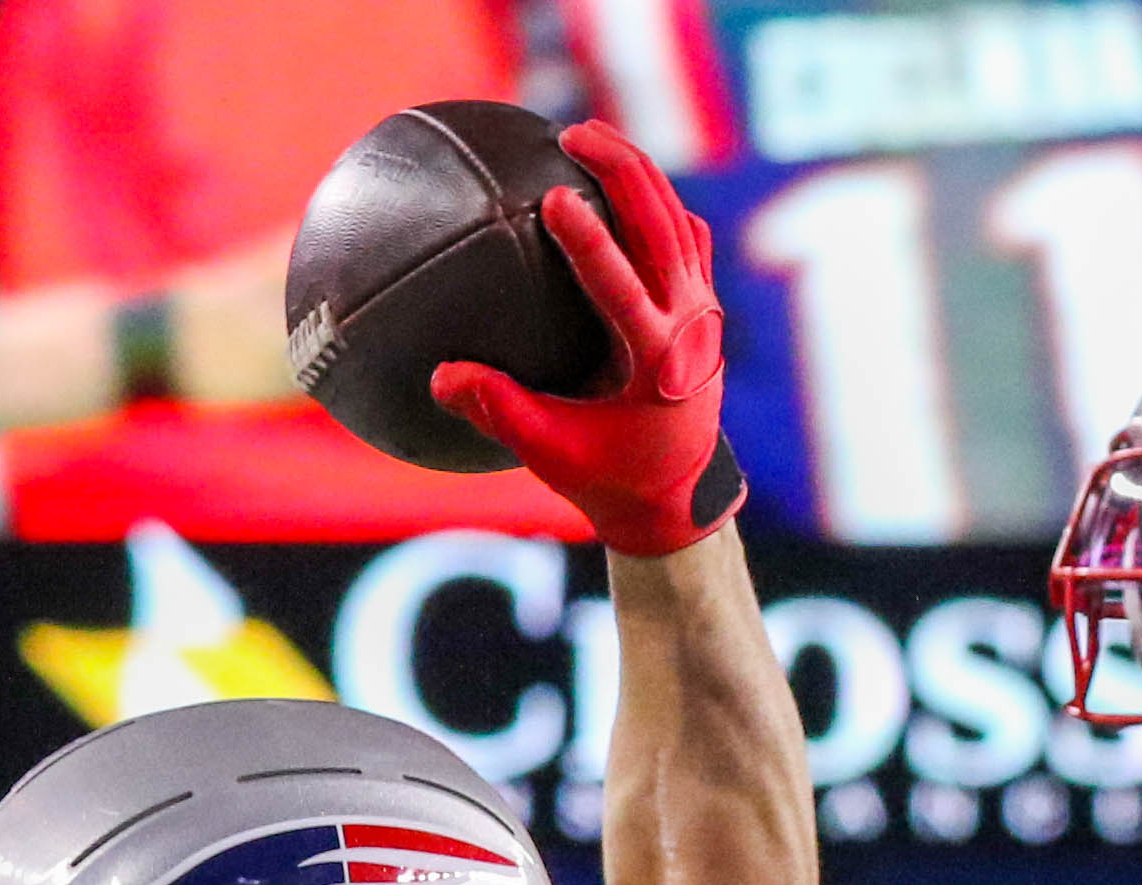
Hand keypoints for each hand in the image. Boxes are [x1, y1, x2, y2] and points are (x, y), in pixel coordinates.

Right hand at [430, 121, 742, 555]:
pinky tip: (617, 177)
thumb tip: (440, 376)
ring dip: (636, 171)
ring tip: (587, 135)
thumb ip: (499, 412)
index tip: (555, 197)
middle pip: (661, 226)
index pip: (622, 286)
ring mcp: (701, 308)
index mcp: (655, 360)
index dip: (590, 240)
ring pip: (675, 218)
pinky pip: (681, 233)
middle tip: (572, 133)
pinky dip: (652, 198)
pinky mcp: (700, 302)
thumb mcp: (551, 454)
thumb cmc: (609, 478)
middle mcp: (688, 323)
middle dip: (621, 171)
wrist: (680, 494)